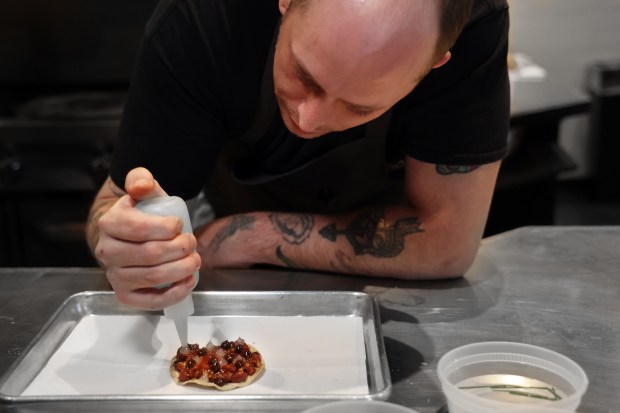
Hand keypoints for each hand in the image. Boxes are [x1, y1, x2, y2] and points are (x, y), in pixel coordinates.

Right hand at [95, 167, 200, 309]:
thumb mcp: (142, 190)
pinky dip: (174, 293)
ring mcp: (115, 276)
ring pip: (153, 277)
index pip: (139, 229)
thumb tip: (141, 186)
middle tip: (192, 242)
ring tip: (195, 260)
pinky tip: (189, 282)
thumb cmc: (141, 212)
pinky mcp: (126, 295)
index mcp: (109, 223)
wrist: (129, 235)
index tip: (180, 224)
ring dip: (181, 269)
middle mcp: (106, 252)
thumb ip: (141, 179)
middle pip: (150, 254)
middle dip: (180, 248)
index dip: (166, 228)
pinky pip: (150, 300)